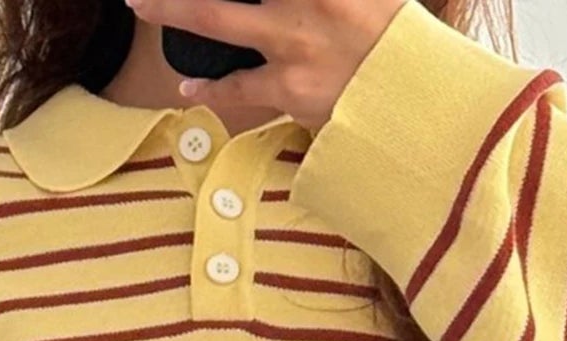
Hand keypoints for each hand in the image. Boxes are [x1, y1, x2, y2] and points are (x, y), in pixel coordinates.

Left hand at [122, 0, 405, 131]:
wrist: (423, 104)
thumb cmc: (402, 45)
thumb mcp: (376, 1)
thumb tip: (301, 6)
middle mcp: (306, 1)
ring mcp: (295, 41)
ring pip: (218, 18)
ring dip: (176, 9)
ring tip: (143, 3)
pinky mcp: (291, 89)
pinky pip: (239, 86)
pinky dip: (211, 89)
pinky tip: (188, 91)